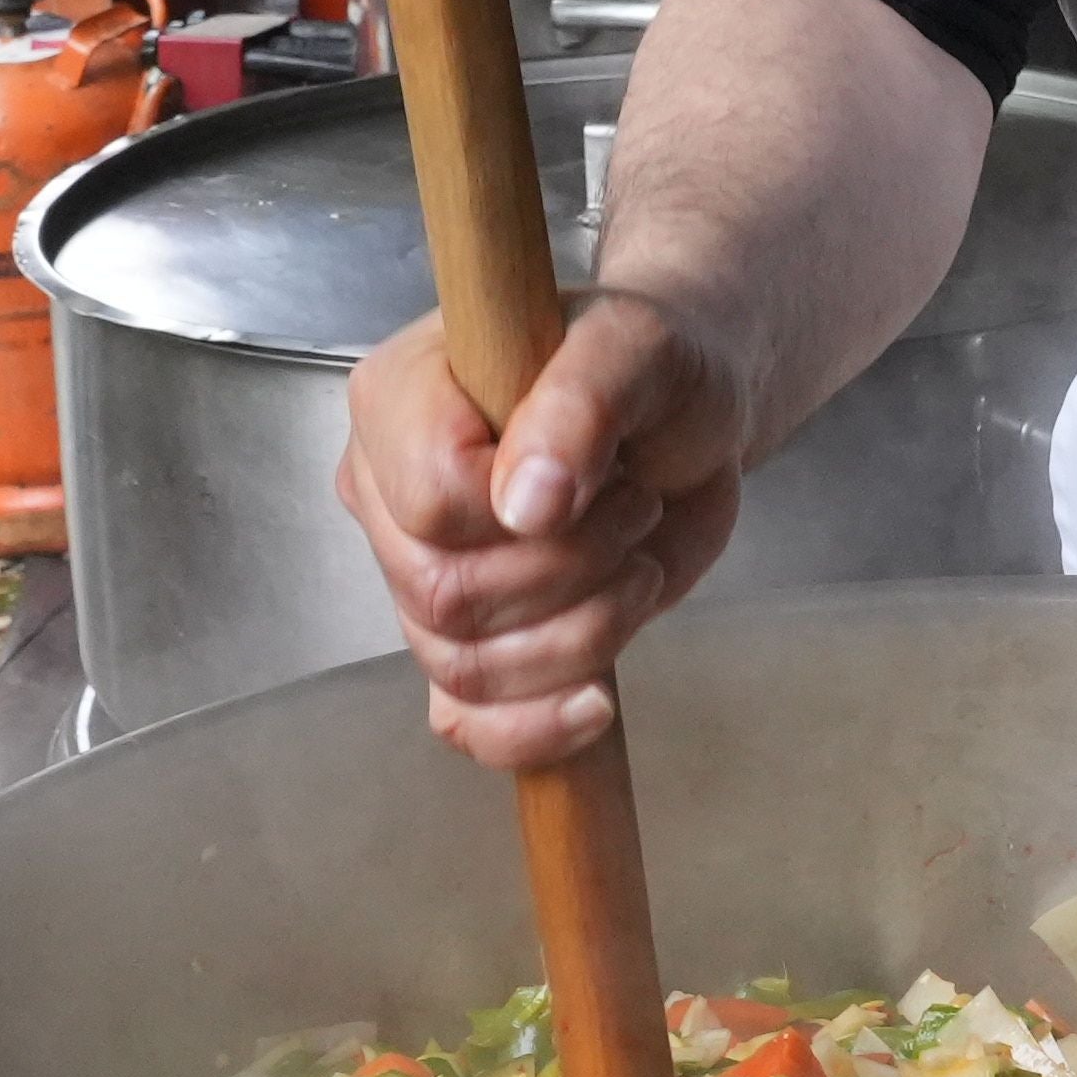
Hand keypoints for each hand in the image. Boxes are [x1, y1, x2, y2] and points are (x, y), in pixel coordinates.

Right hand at [337, 283, 751, 767]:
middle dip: (570, 574)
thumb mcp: (639, 347)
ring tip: (633, 567)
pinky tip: (596, 700)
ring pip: (462, 666)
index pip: (429, 501)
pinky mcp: (469, 643)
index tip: (602, 477)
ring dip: (580, 636)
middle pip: (444, 594)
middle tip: (634, 513)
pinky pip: (464, 723)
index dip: (523, 512)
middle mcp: (389, 495)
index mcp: (399, 401)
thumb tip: (526, 503)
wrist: (687, 420)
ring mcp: (420, 576)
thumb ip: (579, 403)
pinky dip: (534, 728)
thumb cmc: (652, 368)